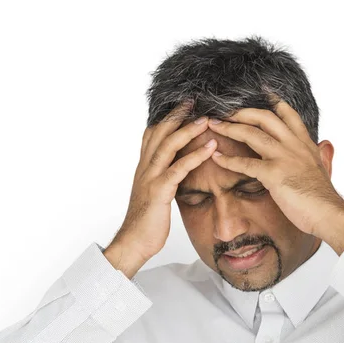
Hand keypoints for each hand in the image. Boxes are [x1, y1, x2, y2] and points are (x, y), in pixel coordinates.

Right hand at [111, 101, 217, 263]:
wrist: (133, 242)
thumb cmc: (146, 222)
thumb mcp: (154, 195)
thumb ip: (162, 178)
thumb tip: (175, 170)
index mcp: (144, 168)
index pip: (153, 134)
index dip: (167, 118)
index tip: (183, 105)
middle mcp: (145, 168)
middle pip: (160, 133)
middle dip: (177, 115)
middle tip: (194, 100)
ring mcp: (150, 178)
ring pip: (168, 146)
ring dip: (188, 130)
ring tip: (207, 119)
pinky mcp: (159, 191)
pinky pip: (178, 169)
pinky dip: (195, 156)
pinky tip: (210, 148)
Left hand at [207, 95, 343, 237]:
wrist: (328, 213)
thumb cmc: (324, 197)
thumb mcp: (324, 168)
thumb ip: (322, 154)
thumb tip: (325, 145)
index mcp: (305, 144)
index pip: (288, 114)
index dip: (273, 102)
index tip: (261, 92)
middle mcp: (294, 145)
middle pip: (264, 117)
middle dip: (242, 112)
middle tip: (225, 111)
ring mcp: (284, 157)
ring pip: (252, 134)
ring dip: (230, 128)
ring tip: (214, 125)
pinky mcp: (274, 174)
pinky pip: (245, 163)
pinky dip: (229, 160)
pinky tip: (216, 157)